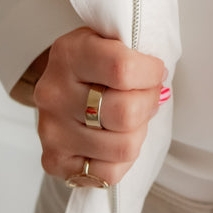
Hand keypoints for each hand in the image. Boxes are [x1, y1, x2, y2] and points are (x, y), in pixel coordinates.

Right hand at [33, 26, 166, 186]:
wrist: (60, 83)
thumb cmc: (94, 62)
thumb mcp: (111, 38)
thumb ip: (135, 49)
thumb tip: (160, 78)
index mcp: (70, 54)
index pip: (123, 69)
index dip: (151, 73)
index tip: (155, 72)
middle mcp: (55, 93)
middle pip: (126, 113)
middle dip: (148, 104)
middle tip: (146, 96)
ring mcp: (52, 130)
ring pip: (124, 147)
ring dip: (138, 132)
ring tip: (130, 118)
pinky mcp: (54, 160)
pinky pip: (108, 174)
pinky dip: (122, 160)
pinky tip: (116, 139)